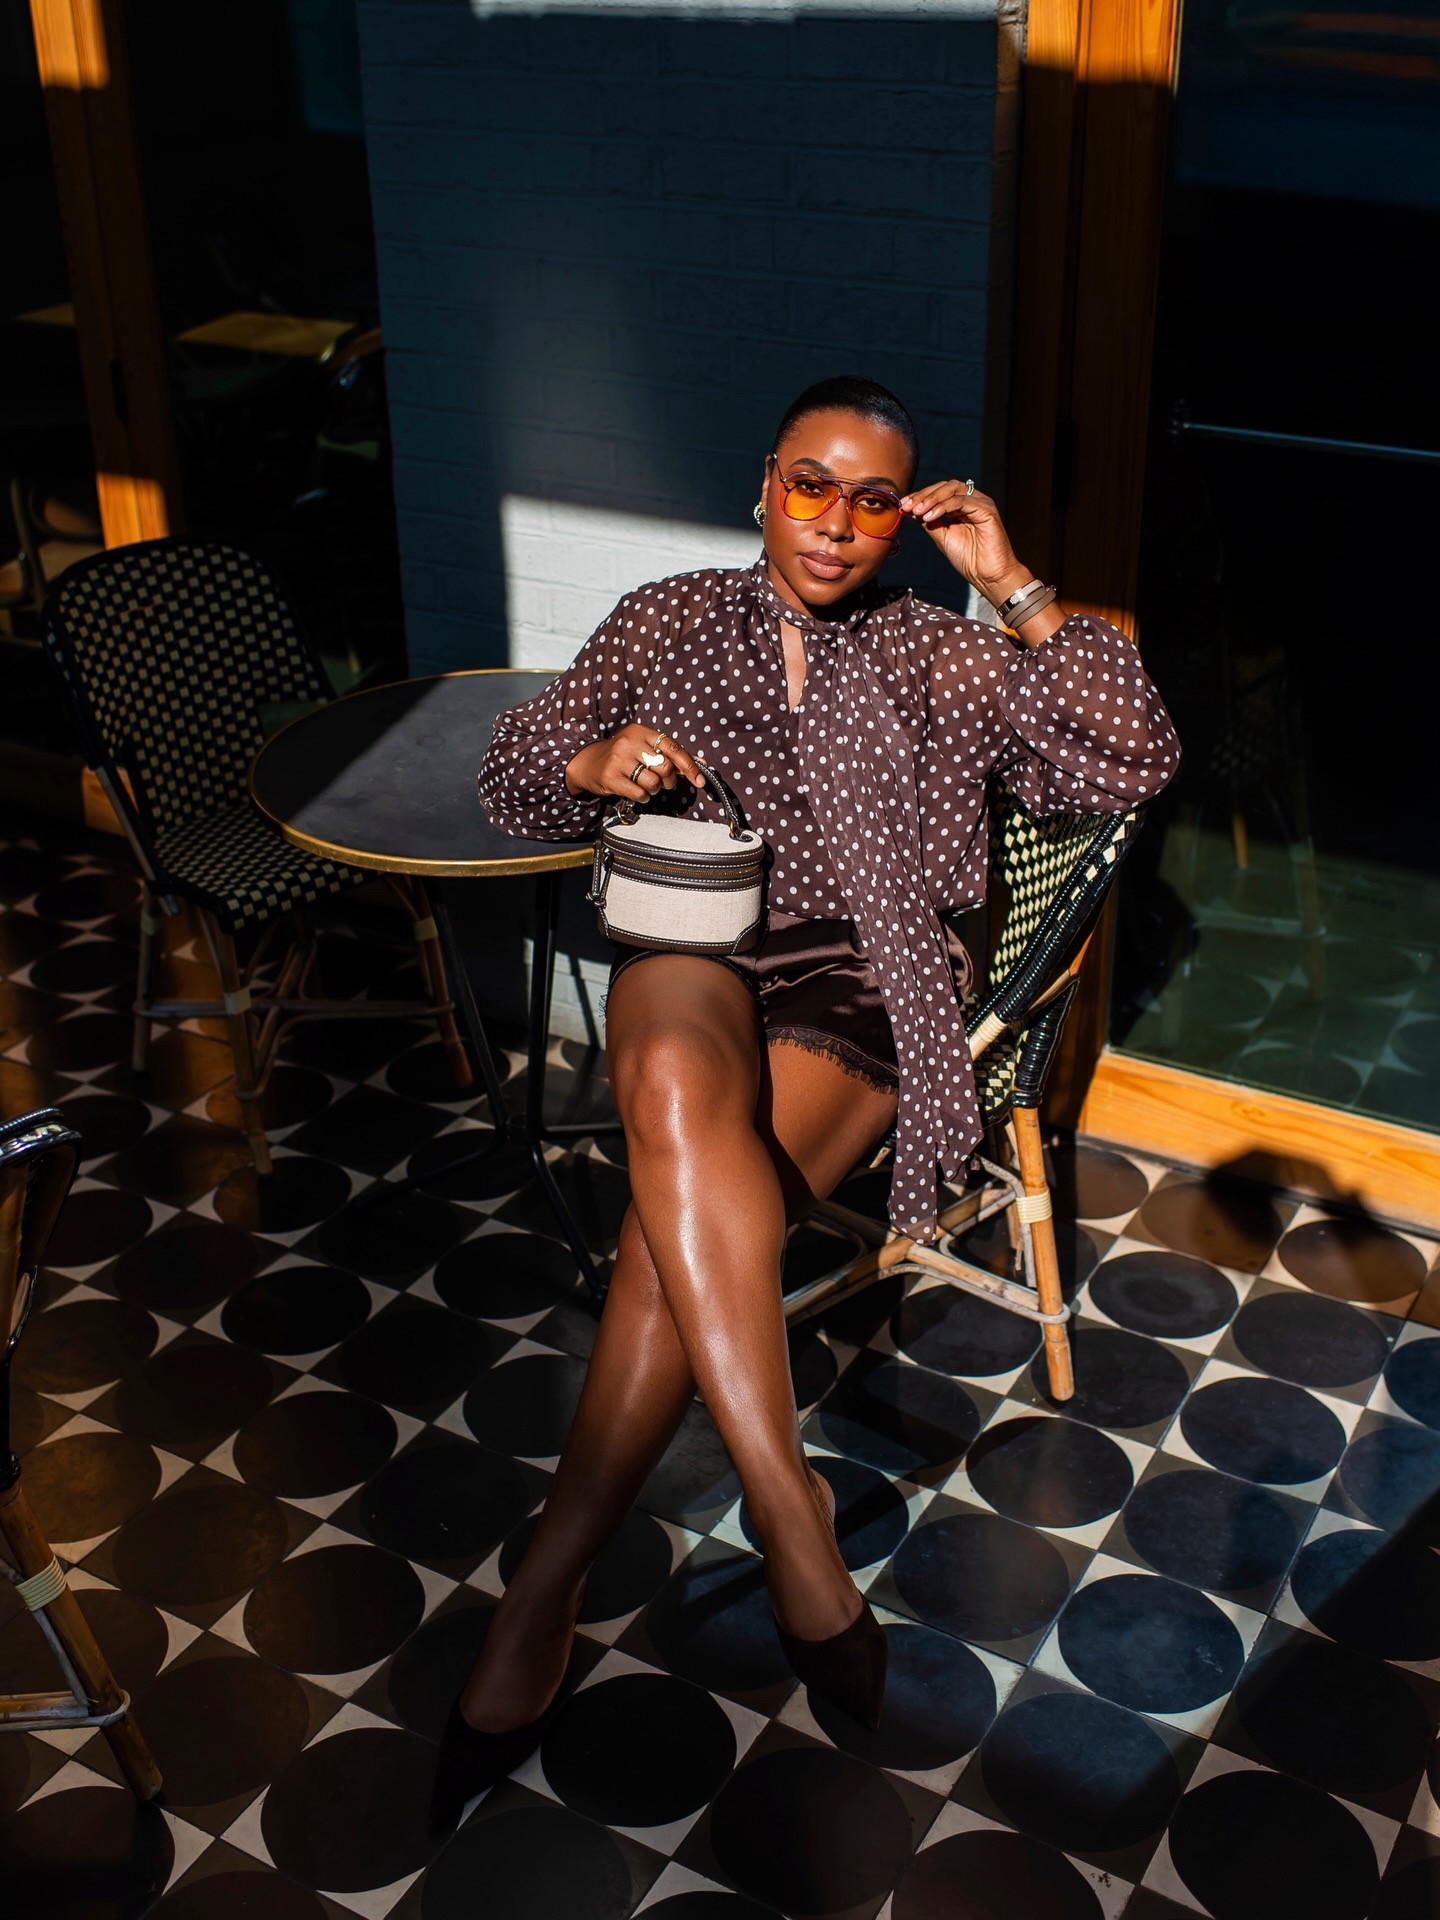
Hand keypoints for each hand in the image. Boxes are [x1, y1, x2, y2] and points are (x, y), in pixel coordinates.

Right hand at [564, 723, 705, 800]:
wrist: (588, 762)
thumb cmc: (623, 756)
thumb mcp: (645, 748)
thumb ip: (671, 755)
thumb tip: (702, 763)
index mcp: (641, 731)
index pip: (673, 748)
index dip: (690, 766)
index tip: (701, 781)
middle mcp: (629, 742)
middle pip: (665, 768)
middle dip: (669, 781)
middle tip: (662, 782)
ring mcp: (618, 760)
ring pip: (653, 783)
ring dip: (654, 790)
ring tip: (645, 785)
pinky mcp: (610, 777)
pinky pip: (639, 794)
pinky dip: (643, 797)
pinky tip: (636, 791)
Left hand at [899, 480, 1030, 605]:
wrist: (988, 576)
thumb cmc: (969, 560)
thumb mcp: (942, 538)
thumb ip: (930, 522)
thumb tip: (911, 510)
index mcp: (963, 507)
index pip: (940, 492)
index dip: (920, 496)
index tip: (903, 505)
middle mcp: (973, 501)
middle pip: (946, 487)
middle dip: (924, 495)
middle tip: (907, 506)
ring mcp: (981, 504)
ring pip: (953, 489)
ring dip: (931, 499)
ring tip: (916, 511)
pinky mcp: (987, 510)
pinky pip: (961, 501)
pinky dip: (943, 507)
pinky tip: (929, 517)